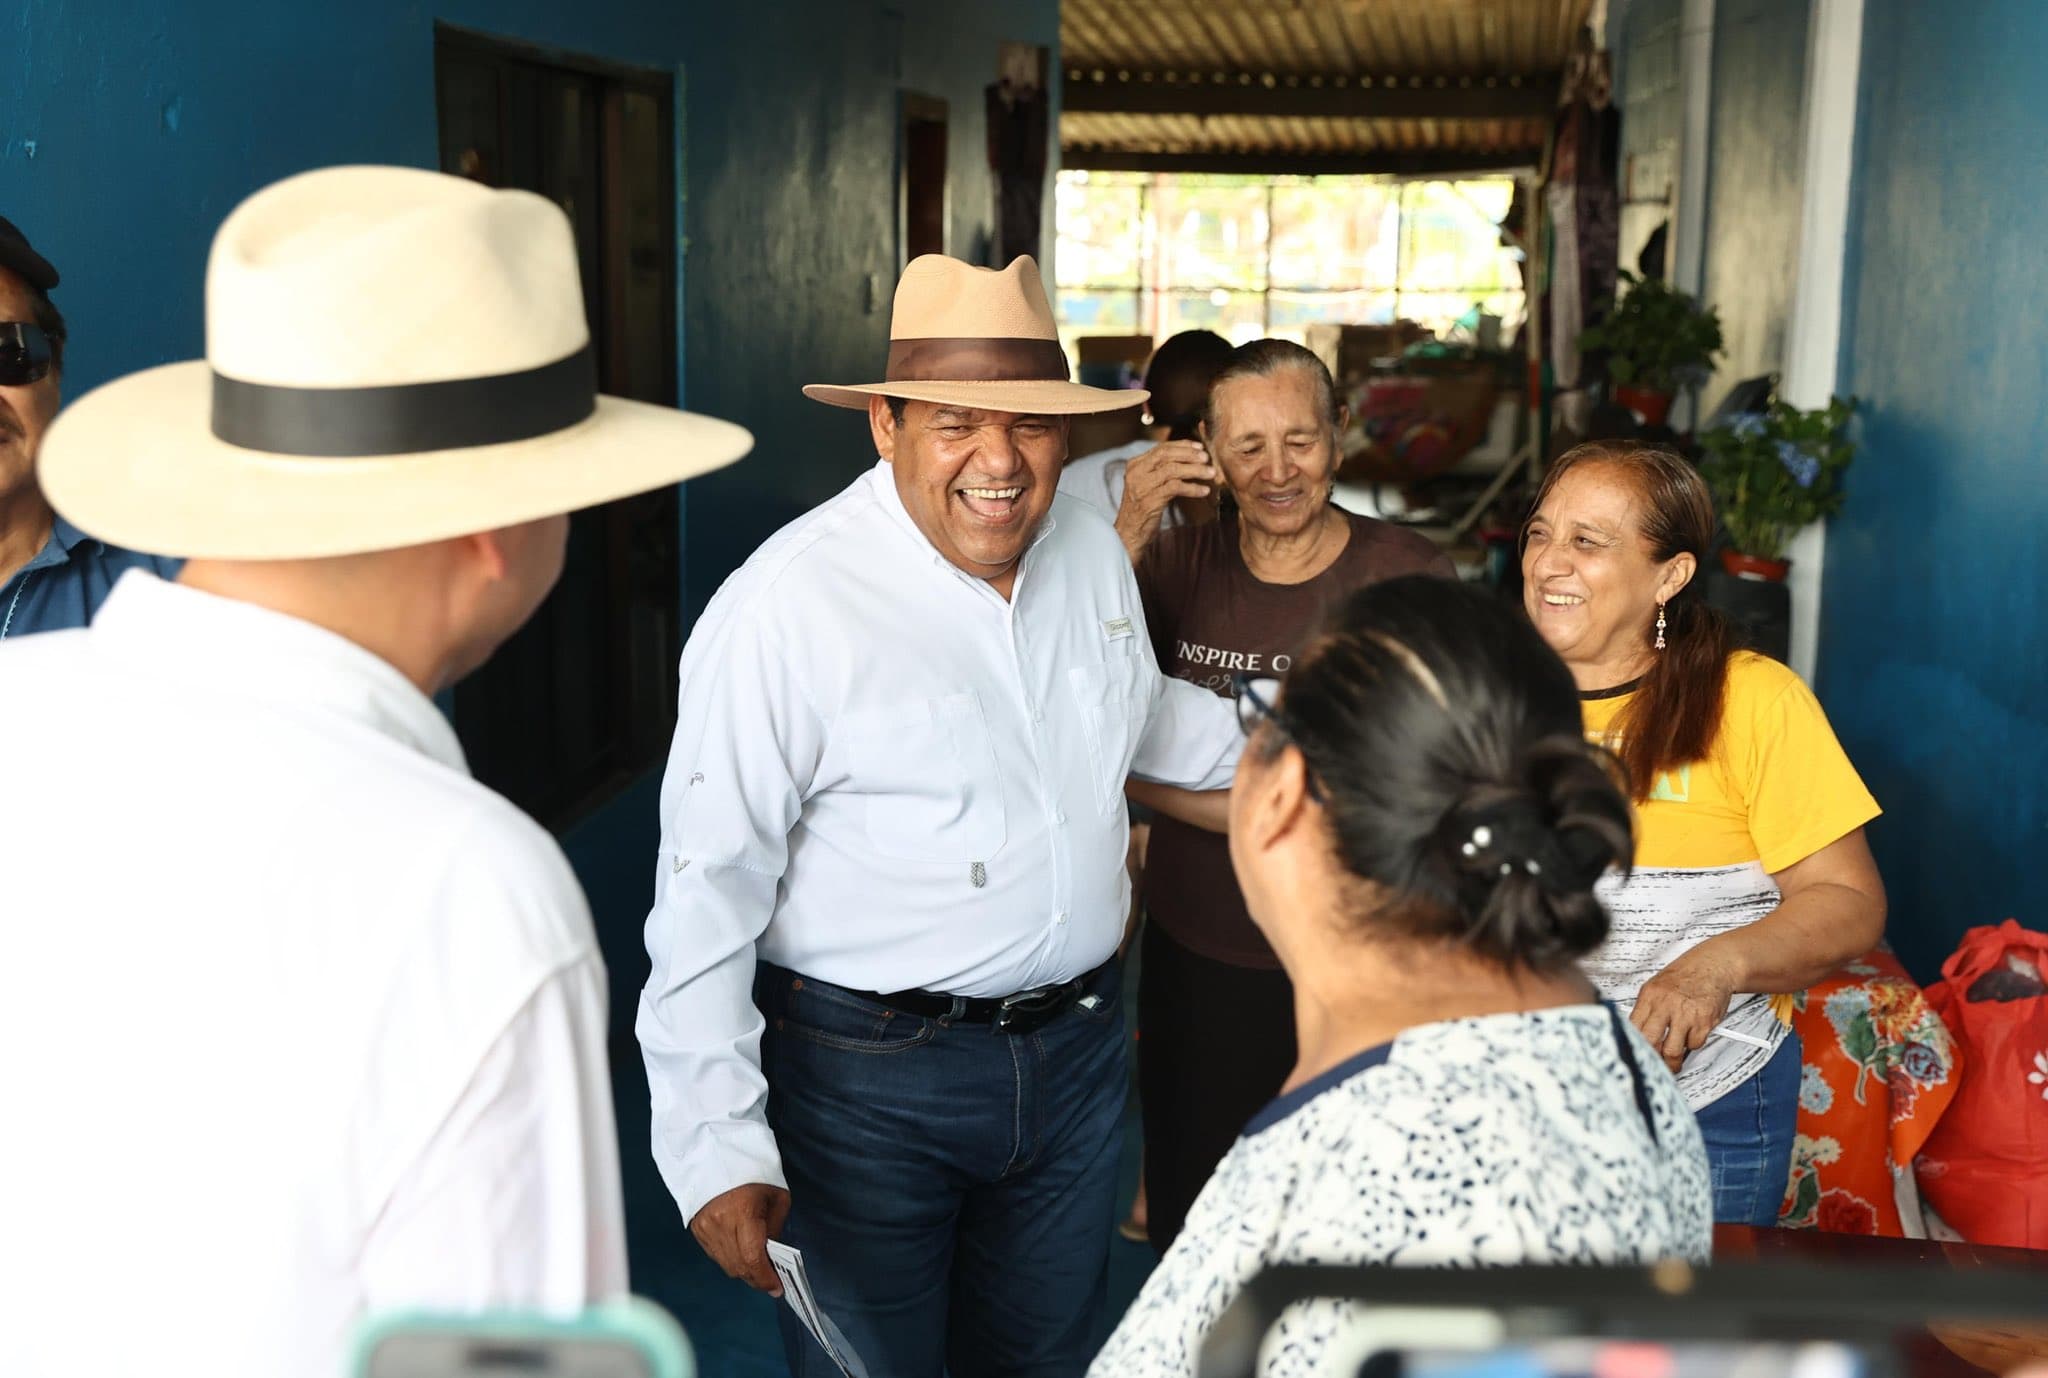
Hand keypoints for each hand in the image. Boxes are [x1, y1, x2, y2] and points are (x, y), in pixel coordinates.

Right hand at [689, 1182, 791, 1294]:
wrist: (719, 1156)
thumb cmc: (754, 1174)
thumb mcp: (777, 1198)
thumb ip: (775, 1229)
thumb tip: (772, 1255)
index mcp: (742, 1211)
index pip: (752, 1257)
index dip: (765, 1277)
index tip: (777, 1288)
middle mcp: (719, 1223)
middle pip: (739, 1266)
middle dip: (757, 1278)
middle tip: (771, 1281)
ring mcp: (705, 1228)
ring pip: (726, 1265)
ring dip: (744, 1270)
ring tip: (758, 1267)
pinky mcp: (697, 1229)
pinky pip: (716, 1256)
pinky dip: (731, 1259)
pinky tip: (741, 1253)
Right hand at [1115, 441, 1217, 559]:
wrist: (1129, 534)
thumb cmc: (1143, 510)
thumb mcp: (1148, 485)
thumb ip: (1160, 470)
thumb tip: (1188, 458)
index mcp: (1135, 465)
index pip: (1161, 448)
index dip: (1182, 446)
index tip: (1199, 448)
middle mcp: (1136, 473)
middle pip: (1166, 455)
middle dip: (1189, 455)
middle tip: (1207, 458)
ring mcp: (1142, 486)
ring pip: (1172, 470)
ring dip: (1195, 470)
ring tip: (1210, 473)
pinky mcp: (1150, 501)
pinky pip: (1175, 488)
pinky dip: (1192, 488)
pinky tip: (1203, 490)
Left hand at [1631, 946, 1743, 1072]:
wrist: (1714, 966)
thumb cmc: (1685, 977)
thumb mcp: (1657, 987)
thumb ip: (1646, 1009)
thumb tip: (1635, 1033)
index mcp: (1650, 995)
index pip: (1633, 1027)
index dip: (1634, 1044)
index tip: (1636, 1053)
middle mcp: (1666, 1004)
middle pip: (1650, 1041)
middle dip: (1651, 1059)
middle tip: (1654, 1065)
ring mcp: (1686, 1014)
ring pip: (1673, 1050)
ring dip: (1673, 1060)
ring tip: (1673, 1060)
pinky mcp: (1705, 1022)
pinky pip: (1694, 1044)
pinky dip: (1693, 1044)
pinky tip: (1691, 1034)